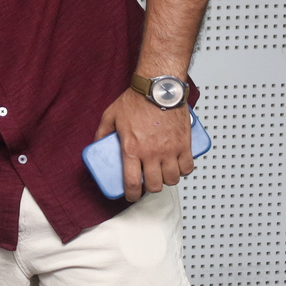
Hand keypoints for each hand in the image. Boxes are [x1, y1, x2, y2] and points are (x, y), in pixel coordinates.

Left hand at [93, 87, 192, 201]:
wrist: (158, 88)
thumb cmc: (136, 100)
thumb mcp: (110, 116)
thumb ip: (102, 132)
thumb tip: (97, 144)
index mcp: (132, 149)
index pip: (133, 182)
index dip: (132, 195)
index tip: (131, 196)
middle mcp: (152, 153)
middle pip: (155, 185)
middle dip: (150, 188)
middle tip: (148, 182)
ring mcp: (170, 150)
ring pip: (172, 179)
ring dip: (167, 180)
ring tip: (163, 174)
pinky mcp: (185, 144)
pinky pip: (188, 167)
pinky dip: (184, 171)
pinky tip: (178, 167)